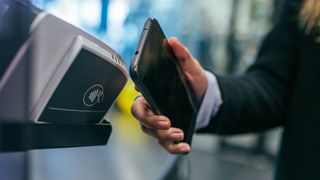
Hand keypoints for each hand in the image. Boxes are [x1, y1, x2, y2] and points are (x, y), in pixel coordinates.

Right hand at [131, 37, 207, 153]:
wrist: (206, 97)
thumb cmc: (193, 81)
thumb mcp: (191, 67)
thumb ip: (182, 55)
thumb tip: (173, 41)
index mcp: (152, 92)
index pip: (138, 97)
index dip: (140, 101)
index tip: (148, 98)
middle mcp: (152, 108)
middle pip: (141, 118)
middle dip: (151, 122)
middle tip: (166, 121)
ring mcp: (159, 123)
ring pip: (152, 133)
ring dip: (164, 136)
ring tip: (179, 133)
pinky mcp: (169, 133)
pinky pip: (166, 144)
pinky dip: (174, 148)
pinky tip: (185, 147)